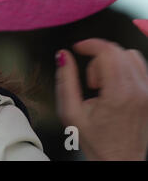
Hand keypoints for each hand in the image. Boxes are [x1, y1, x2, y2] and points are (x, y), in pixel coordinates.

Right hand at [55, 38, 147, 160]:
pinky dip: (124, 67)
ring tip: (103, 84)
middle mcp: (139, 90)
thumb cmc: (95, 141)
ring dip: (113, 61)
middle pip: (118, 51)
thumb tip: (63, 56)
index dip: (89, 44)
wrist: (118, 160)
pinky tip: (114, 84)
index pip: (107, 51)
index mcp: (119, 94)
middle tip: (89, 79)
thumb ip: (65, 79)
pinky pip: (140, 66)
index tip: (78, 48)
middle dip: (98, 57)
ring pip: (131, 55)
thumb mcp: (70, 111)